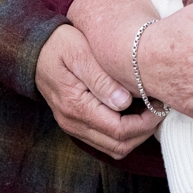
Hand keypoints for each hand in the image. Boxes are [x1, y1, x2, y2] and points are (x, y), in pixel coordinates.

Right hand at [33, 22, 161, 158]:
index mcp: (75, 106)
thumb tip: (124, 102)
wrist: (33, 49)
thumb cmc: (59, 45)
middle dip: (145, 131)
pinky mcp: (76, 123)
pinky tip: (134, 111)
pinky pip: (104, 140)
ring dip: (135, 134)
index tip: (159, 103)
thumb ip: (101, 79)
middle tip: (159, 107)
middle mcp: (72, 123)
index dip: (145, 123)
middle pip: (118, 146)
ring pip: (113, 147)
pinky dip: (123, 132)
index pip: (119, 130)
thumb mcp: (80, 52)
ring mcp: (73, 126)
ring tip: (150, 109)